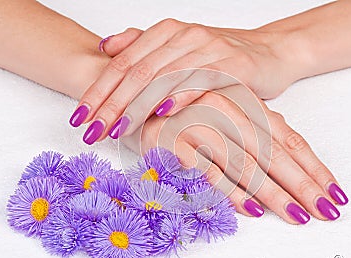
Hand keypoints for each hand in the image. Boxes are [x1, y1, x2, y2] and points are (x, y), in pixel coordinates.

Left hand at [70, 19, 300, 144]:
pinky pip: (201, 81)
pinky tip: (162, 112)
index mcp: (166, 32)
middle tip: (91, 130)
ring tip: (115, 130)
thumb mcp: (179, 50)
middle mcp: (184, 36)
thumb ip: (143, 47)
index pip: (122, 63)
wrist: (270, 53)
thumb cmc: (220, 59)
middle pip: (137, 72)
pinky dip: (180, 96)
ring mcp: (209, 49)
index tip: (80, 117)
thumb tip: (106, 47)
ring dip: (137, 106)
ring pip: (164, 78)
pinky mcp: (233, 65)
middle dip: (110, 104)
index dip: (98, 90)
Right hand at [121, 88, 347, 223]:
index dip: (313, 168)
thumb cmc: (190, 112)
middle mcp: (227, 110)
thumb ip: (260, 135)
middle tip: (323, 211)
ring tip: (296, 216)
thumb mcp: (230, 116)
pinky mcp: (175, 141)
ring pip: (245, 164)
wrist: (141, 98)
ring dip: (272, 193)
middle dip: (302, 185)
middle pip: (274, 154)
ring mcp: (201, 123)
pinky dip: (229, 191)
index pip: (289, 139)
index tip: (332, 193)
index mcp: (246, 103)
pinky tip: (250, 210)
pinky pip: (207, 170)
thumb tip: (296, 169)